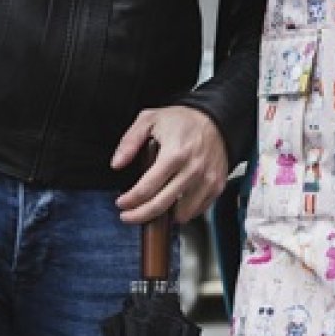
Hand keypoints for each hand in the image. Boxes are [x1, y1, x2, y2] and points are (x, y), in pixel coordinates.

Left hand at [111, 106, 229, 224]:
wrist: (215, 119)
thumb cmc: (182, 120)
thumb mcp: (149, 120)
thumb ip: (129, 141)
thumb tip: (117, 164)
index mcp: (174, 154)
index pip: (146, 188)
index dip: (130, 200)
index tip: (121, 203)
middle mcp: (192, 169)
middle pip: (161, 205)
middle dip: (139, 215)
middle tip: (128, 216)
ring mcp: (207, 180)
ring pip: (181, 214)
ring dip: (165, 215)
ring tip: (154, 205)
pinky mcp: (217, 186)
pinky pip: (198, 210)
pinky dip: (184, 211)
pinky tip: (175, 201)